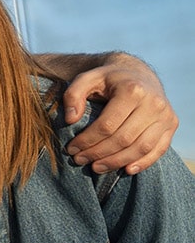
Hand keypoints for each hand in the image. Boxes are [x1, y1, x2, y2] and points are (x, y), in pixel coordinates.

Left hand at [63, 56, 178, 174]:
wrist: (138, 73)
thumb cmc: (108, 79)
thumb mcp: (87, 78)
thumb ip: (73, 95)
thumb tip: (70, 120)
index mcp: (132, 91)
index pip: (107, 125)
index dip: (87, 140)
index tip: (72, 149)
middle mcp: (153, 103)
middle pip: (124, 138)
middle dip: (99, 153)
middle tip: (80, 160)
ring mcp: (165, 115)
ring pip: (141, 147)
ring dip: (117, 161)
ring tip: (96, 167)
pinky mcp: (171, 125)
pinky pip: (159, 150)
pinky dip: (143, 163)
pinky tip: (126, 169)